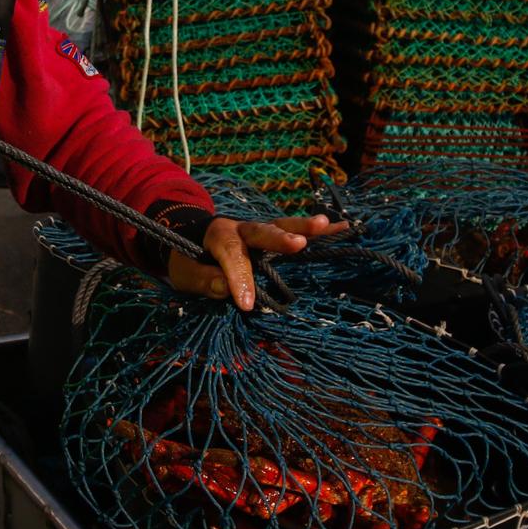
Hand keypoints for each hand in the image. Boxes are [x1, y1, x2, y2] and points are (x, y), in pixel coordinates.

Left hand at [168, 214, 347, 310]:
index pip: (231, 257)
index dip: (239, 279)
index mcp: (216, 237)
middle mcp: (240, 228)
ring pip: (281, 226)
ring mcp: (258, 231)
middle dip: (279, 238)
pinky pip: (295, 231)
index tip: (245, 304)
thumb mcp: (184, 274)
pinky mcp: (272, 237)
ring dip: (303, 226)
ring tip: (326, 224)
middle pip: (260, 232)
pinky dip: (318, 232)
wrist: (189, 239)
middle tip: (297, 245)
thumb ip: (203, 280)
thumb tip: (225, 288)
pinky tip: (343, 227)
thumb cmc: (188, 260)